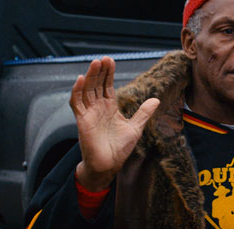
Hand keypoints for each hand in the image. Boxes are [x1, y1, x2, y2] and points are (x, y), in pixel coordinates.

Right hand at [71, 57, 159, 190]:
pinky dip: (77, 91)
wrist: (108, 165)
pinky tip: (80, 79)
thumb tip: (156, 99)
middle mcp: (98, 108)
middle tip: (104, 58)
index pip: (107, 86)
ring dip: (89, 76)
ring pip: (86, 90)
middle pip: (97, 84)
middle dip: (100, 71)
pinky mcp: (82, 121)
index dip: (109, 74)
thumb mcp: (135, 128)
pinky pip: (76, 103)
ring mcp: (89, 113)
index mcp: (110, 108)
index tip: (111, 60)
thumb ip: (143, 113)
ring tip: (95, 63)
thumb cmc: (119, 148)